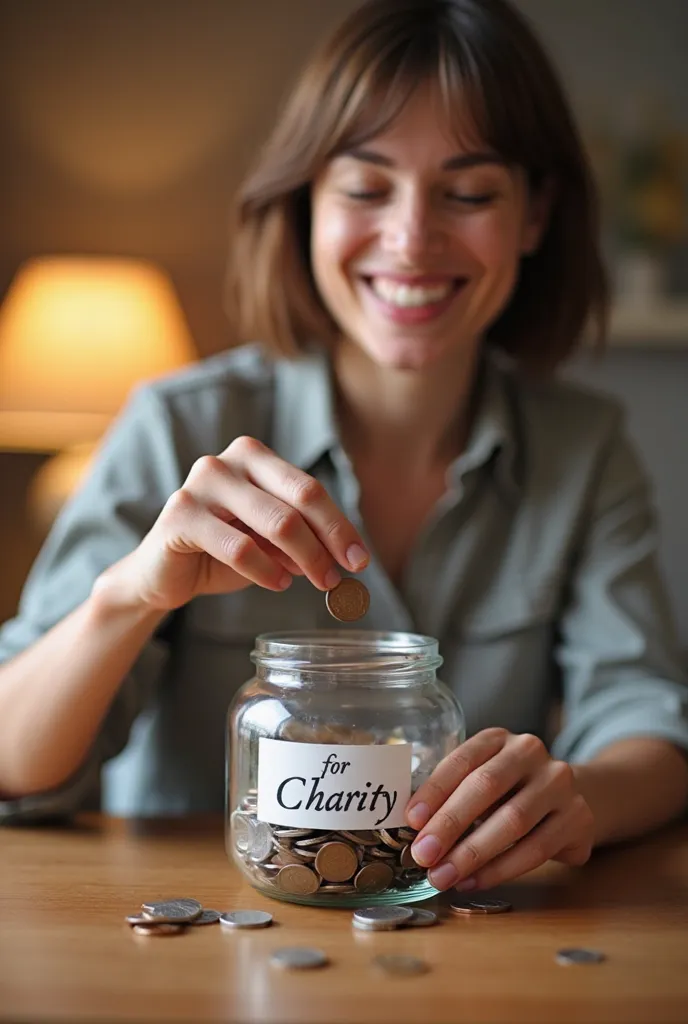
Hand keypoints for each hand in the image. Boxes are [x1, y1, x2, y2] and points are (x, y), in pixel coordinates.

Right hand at [98, 435, 368, 611]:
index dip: (339, 525)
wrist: (159, 575)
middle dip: (328, 541)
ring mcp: (200, 484)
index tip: (359, 559)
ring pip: (276, 521)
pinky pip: (239, 546)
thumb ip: (302, 541)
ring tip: (317, 583)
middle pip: (300, 498)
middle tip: (342, 575)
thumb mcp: (269, 544)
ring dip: (305, 559)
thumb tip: (346, 557)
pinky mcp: (180, 516)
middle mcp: (226, 461)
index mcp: (253, 457)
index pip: (309, 489)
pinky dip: (266, 570)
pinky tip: (278, 584)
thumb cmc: (220, 552)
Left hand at [404, 728, 593, 891]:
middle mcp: (530, 752)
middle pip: (486, 787)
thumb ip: (452, 795)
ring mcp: (559, 783)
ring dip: (472, 854)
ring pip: (513, 821)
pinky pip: (536, 848)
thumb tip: (412, 830)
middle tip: (423, 855)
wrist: (570, 797)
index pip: (462, 759)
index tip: (411, 820)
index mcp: (498, 738)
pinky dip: (501, 869)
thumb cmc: (508, 791)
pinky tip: (474, 881)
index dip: (435, 790)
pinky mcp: (579, 817)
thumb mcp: (481, 780)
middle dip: (450, 824)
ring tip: (444, 876)